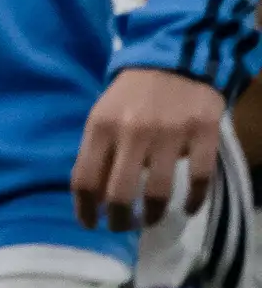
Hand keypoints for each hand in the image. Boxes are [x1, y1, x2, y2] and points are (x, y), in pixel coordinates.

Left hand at [75, 67, 229, 230]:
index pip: (84, 178)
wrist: (174, 61)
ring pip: (158, 192)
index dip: (84, 209)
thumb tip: (90, 196)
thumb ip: (97, 151)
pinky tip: (186, 208)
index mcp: (100, 127)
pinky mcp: (203, 134)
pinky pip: (199, 179)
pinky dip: (193, 201)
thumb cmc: (131, 95)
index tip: (89, 225)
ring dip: (152, 215)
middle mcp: (132, 132)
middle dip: (118, 220)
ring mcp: (169, 134)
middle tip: (121, 226)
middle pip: (119, 193)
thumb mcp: (102, 115)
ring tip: (150, 220)